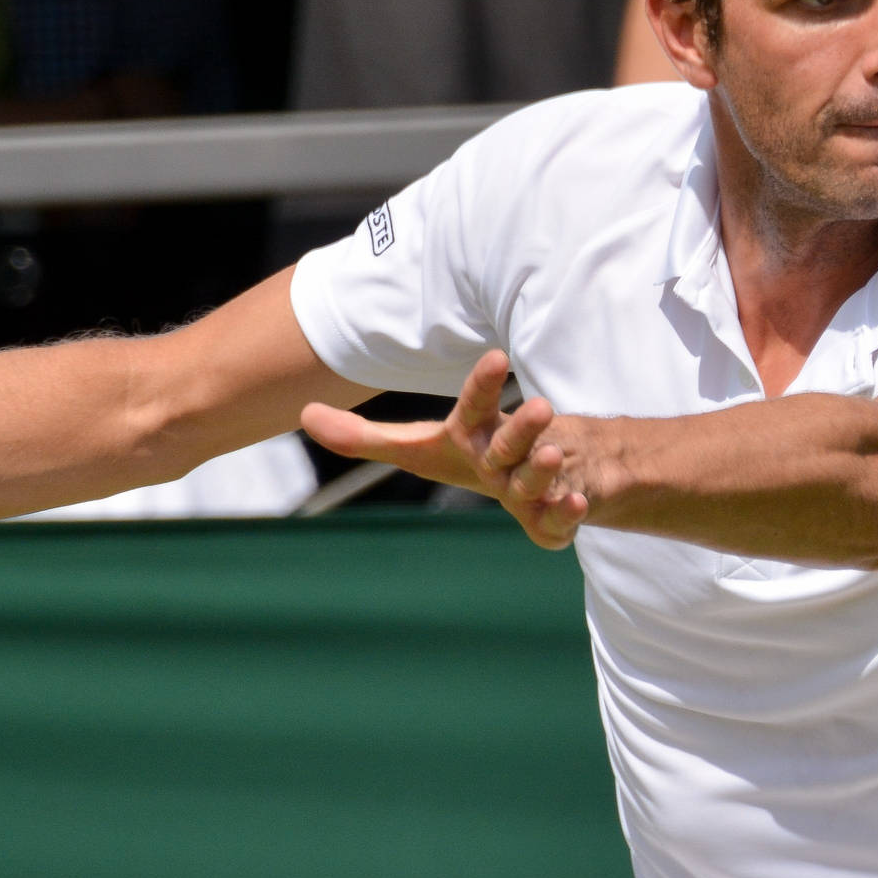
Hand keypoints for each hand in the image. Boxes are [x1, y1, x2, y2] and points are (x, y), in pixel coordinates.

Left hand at [300, 350, 588, 548]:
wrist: (557, 472)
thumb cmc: (477, 457)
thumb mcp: (420, 449)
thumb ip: (363, 436)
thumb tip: (303, 413)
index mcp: (475, 433)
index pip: (477, 404)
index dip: (483, 384)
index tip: (497, 356)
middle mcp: (508, 452)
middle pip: (512, 440)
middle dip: (524, 427)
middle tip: (538, 406)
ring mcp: (537, 482)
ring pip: (540, 476)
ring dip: (544, 467)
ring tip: (550, 454)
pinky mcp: (557, 515)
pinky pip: (562, 520)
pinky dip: (568, 512)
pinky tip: (574, 504)